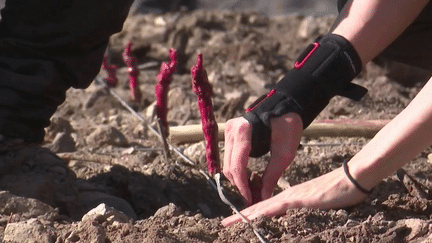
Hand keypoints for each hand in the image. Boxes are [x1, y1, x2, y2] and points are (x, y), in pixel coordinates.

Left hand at [221, 167, 366, 226]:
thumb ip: (303, 210)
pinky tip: (255, 216)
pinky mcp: (301, 198)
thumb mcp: (315, 205)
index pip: (264, 208)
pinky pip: (280, 206)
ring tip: (230, 222)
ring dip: (247, 215)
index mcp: (289, 198)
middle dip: (241, 217)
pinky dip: (266, 212)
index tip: (235, 221)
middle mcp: (287, 196)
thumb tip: (293, 217)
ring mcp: (293, 196)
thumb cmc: (336, 192)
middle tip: (224, 224)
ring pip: (264, 207)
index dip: (249, 215)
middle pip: (258, 207)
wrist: (350, 179)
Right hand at [223, 112, 302, 205]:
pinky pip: (230, 157)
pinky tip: (251, 175)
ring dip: (238, 179)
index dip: (242, 186)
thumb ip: (272, 175)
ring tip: (255, 187)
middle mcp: (231, 130)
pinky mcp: (229, 134)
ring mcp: (228, 131)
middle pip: (229, 167)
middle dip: (240, 185)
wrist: (284, 107)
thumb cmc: (287, 126)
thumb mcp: (285, 153)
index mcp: (244, 132)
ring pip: (228, 164)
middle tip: (254, 197)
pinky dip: (238, 170)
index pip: (237, 165)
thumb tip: (263, 196)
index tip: (250, 199)